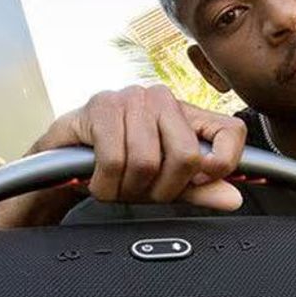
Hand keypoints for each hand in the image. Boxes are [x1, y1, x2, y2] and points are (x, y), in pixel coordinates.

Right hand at [32, 86, 244, 210]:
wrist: (62, 161)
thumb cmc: (118, 167)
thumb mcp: (164, 184)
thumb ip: (200, 190)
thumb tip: (233, 198)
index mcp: (187, 115)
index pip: (232, 131)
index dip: (224, 164)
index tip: (199, 183)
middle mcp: (163, 99)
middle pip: (187, 157)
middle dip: (163, 189)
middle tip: (143, 191)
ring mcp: (132, 98)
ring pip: (148, 162)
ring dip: (127, 189)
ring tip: (117, 184)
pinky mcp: (101, 105)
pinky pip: (115, 160)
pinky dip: (105, 184)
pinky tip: (99, 181)